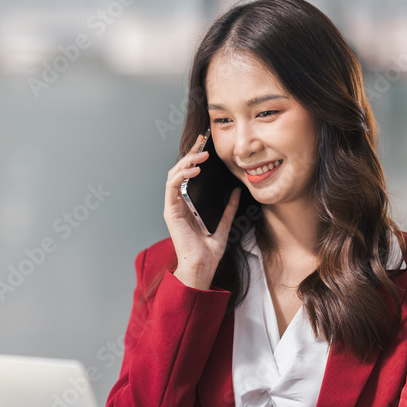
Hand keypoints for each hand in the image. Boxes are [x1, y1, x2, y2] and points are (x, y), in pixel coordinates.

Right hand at [163, 133, 241, 289]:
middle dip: (190, 153)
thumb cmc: (208, 251)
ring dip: (186, 162)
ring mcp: (173, 206)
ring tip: (201, 154)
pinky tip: (194, 170)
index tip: (206, 144)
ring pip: (174, 175)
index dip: (196, 158)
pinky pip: (172, 187)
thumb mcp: (224, 225)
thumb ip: (229, 209)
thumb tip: (236, 192)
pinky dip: (181, 175)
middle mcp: (178, 203)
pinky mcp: (170, 211)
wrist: (202, 267)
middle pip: (180, 171)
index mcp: (188, 205)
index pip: (189, 176)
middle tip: (202, 140)